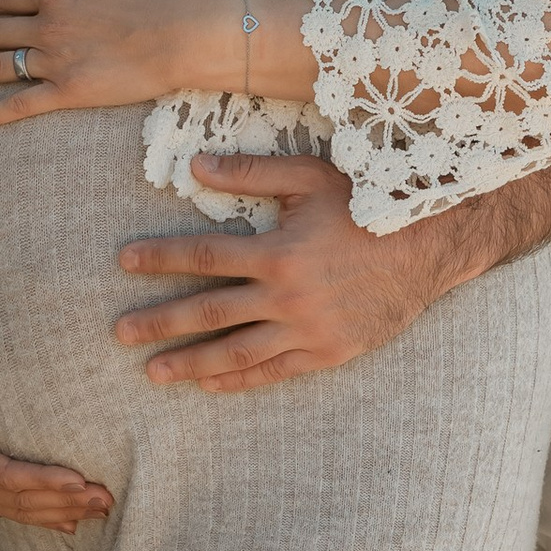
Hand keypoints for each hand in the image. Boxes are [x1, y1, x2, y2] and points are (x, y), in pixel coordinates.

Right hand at [0, 359, 111, 532]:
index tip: (77, 478)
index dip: (42, 480)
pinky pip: (18, 511)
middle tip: (105, 497)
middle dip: (65, 501)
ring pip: (25, 511)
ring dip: (65, 512)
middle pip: (23, 500)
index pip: (6, 476)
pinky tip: (76, 524)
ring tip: (103, 508)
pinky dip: (48, 519)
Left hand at [112, 152, 469, 390]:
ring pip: (235, 353)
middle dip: (159, 323)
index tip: (123, 261)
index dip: (160, 258)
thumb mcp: (311, 177)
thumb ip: (252, 172)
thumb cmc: (369, 205)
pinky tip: (209, 385)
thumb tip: (194, 164)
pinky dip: (238, 381)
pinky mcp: (328, 353)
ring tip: (152, 373)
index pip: (204, 257)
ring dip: (189, 364)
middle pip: (208, 313)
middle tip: (118, 334)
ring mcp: (308, 330)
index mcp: (278, 252)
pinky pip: (273, 372)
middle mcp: (288, 297)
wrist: (432, 248)